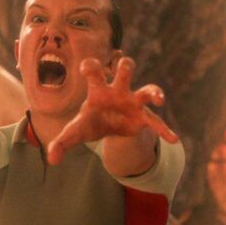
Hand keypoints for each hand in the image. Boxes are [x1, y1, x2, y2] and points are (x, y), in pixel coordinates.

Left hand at [47, 57, 178, 164]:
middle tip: (124, 66)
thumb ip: (61, 143)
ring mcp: (133, 102)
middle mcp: (118, 90)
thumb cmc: (90, 122)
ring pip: (147, 89)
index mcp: (98, 89)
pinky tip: (173, 139)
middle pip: (125, 69)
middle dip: (125, 65)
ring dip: (154, 92)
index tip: (87, 68)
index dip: (91, 66)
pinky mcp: (143, 118)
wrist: (108, 128)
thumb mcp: (74, 132)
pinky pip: (156, 122)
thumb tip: (51, 159)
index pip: (94, 70)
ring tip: (159, 99)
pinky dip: (164, 130)